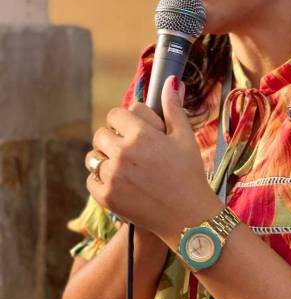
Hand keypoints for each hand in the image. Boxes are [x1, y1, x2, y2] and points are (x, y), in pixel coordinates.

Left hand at [85, 75, 220, 246]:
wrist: (189, 217)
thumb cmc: (190, 174)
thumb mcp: (185, 137)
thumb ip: (173, 107)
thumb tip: (171, 81)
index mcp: (141, 134)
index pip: (115, 114)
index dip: (123, 120)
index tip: (132, 129)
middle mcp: (123, 152)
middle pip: (101, 134)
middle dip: (113, 139)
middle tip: (130, 150)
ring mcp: (112, 175)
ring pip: (93, 157)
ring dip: (104, 158)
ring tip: (123, 167)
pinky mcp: (106, 196)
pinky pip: (92, 179)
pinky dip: (102, 180)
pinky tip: (121, 183)